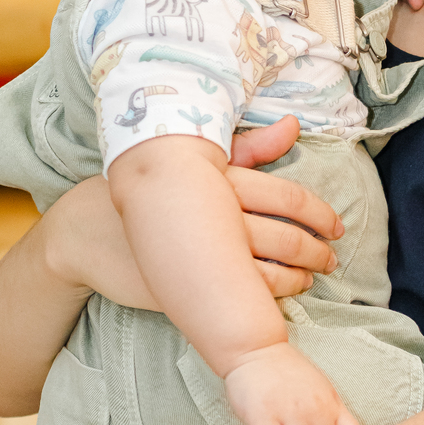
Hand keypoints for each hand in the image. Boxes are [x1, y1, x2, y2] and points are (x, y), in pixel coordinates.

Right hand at [42, 118, 341, 304]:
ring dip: (299, 276)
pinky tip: (283, 293)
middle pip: (284, 237)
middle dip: (316, 249)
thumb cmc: (149, 189)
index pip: (288, 199)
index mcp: (221, 183)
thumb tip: (292, 126)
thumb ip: (248, 148)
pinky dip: (270, 297)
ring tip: (313, 276)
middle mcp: (216, 219)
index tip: (336, 225)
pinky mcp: (189, 290)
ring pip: (268, 271)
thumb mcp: (198, 162)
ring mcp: (202, 259)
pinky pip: (241, 298)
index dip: (319, 214)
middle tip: (332, 255)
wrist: (88, 230)